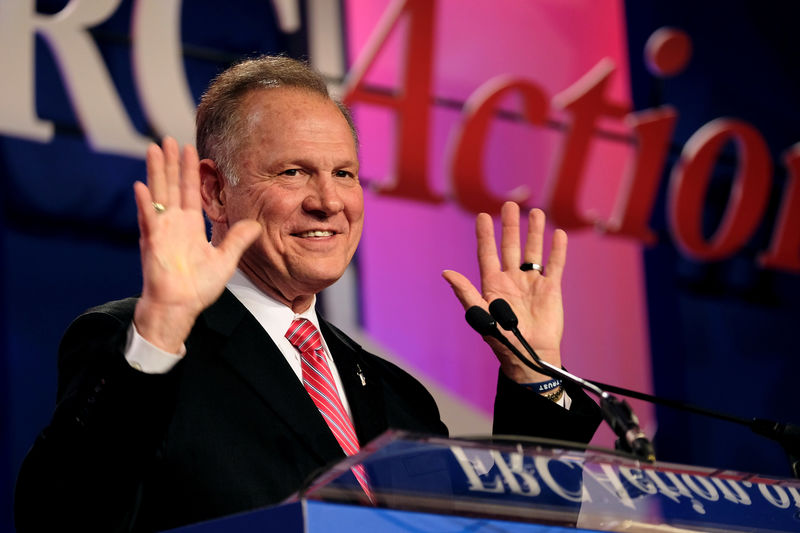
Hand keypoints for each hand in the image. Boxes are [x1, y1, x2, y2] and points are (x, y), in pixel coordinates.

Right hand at [132, 137, 260, 352]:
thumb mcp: (226, 259)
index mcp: (189, 226)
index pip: (191, 191)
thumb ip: (238, 240)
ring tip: (154, 149)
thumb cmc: (199, 287)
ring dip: (156, 172)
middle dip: (171, 162)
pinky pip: (148, 220)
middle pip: (172, 186)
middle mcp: (174, 224)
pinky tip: (141, 186)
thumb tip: (256, 224)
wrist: (181, 307)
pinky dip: (145, 204)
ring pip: (158, 194)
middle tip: (168, 138)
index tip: (192, 149)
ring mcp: (161, 231)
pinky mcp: (152, 243)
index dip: (191, 171)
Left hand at [443, 202, 565, 382]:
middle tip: (510, 204)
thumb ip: (465, 293)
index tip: (483, 216)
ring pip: (533, 250)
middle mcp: (512, 279)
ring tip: (535, 212)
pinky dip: (557, 249)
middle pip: (511, 246)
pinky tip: (558, 234)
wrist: (530, 355)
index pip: (487, 254)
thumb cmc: (503, 340)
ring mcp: (532, 282)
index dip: (485, 235)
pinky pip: (554, 265)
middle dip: (510, 226)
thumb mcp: (480, 316)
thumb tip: (446, 273)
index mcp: (493, 284)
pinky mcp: (550, 288)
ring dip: (534, 232)